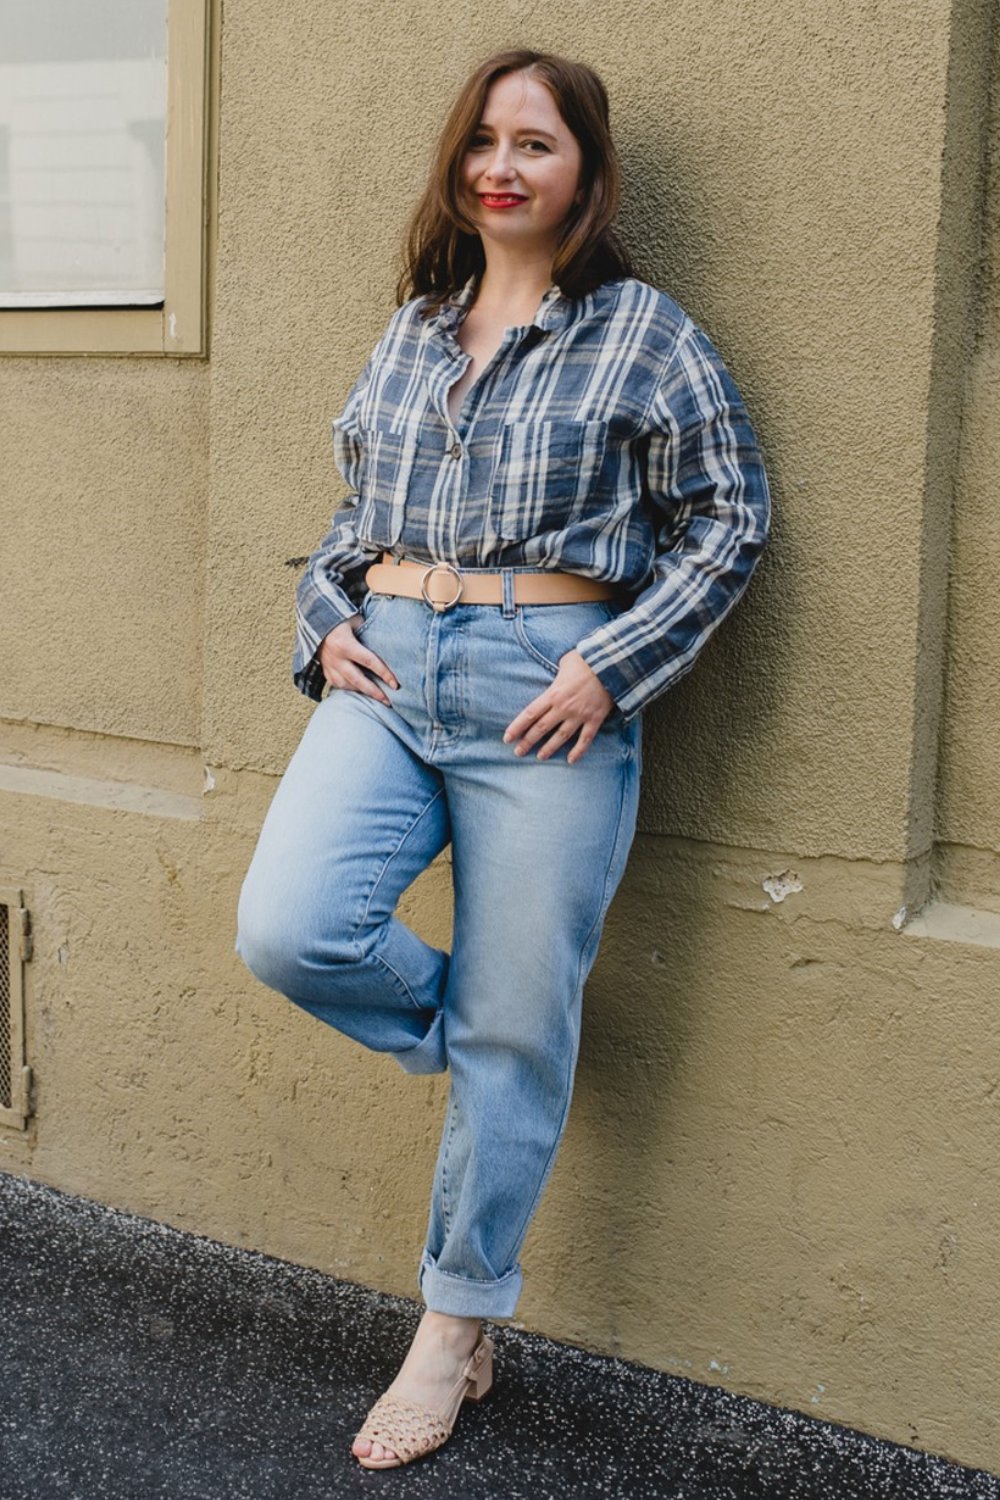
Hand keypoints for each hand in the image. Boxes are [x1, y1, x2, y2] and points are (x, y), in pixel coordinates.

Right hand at [317, 617, 398, 705]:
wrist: (315, 620)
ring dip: (361, 692)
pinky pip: (335, 683)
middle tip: (387, 701)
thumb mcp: (355, 620)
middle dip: (374, 692)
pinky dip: (347, 688)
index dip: (384, 674)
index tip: (395, 684)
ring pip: (345, 685)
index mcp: (345, 644)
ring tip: (375, 697)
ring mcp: (328, 665)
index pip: (369, 662)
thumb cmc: (339, 618)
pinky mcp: (324, 668)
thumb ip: (368, 631)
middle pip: (357, 680)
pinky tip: (358, 690)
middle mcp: (336, 658)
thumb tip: (385, 641)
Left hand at [504, 649, 614, 764]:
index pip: (529, 714)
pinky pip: (585, 739)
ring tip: (540, 757)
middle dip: (527, 742)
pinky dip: (578, 751)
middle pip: (541, 728)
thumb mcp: (565, 662)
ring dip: (549, 748)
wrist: (612, 664)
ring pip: (560, 737)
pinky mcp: (595, 719)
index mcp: (553, 694)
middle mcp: (563, 707)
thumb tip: (556, 675)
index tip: (507, 738)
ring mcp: (579, 715)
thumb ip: (557, 673)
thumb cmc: (586, 660)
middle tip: (518, 752)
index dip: (517, 728)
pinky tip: (571, 760)